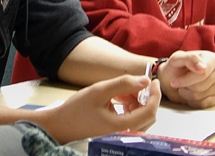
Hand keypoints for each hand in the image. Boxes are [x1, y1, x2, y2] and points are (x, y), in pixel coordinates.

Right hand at [41, 75, 159, 143]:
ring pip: (141, 117)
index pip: (150, 111)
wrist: (60, 125)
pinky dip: (130, 107)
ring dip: (137, 101)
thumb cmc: (77, 109)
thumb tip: (146, 81)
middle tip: (134, 83)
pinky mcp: (116, 132)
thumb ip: (123, 84)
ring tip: (121, 90)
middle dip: (145, 97)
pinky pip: (132, 120)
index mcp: (122, 126)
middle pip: (148, 115)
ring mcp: (120, 134)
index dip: (155, 95)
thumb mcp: (100, 91)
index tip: (153, 80)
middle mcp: (124, 134)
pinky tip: (118, 98)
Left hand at [158, 50, 214, 108]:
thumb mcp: (177, 58)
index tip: (174, 82)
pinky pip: (202, 104)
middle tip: (178, 82)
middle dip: (186, 86)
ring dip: (186, 93)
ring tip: (183, 87)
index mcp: (211, 59)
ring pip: (200, 96)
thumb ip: (190, 58)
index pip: (203, 73)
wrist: (170, 80)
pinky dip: (191, 101)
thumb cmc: (175, 67)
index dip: (187, 79)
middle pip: (202, 86)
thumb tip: (202, 67)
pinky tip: (188, 93)